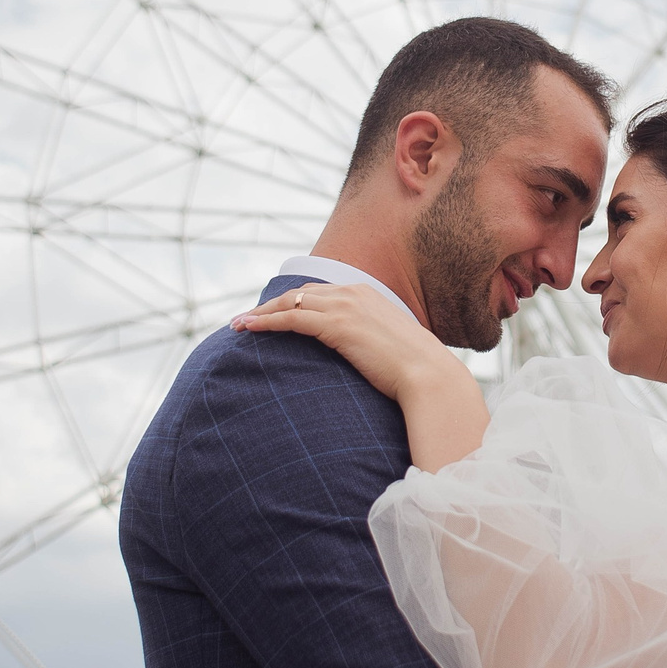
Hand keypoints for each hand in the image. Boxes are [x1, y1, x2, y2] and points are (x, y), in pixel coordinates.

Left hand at [236, 284, 488, 469]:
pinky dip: (265, 322)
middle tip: (246, 319)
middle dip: (269, 305)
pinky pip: (291, 320)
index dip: (291, 302)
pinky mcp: (337, 326)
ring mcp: (345, 307)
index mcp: (365, 293)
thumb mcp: (388, 344)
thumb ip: (369, 339)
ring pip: (289, 303)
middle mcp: (353, 293)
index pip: (317, 292)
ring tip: (238, 325)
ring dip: (260, 313)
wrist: (428, 375)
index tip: (271, 314)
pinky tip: (247, 329)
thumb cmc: (413, 369)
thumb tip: (359, 353)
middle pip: (298, 294)